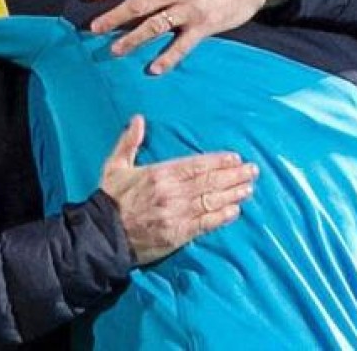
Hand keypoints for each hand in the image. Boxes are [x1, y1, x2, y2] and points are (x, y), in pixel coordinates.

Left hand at [89, 0, 274, 73]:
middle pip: (137, 5)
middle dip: (113, 18)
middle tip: (93, 29)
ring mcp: (189, 8)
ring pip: (154, 26)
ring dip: (132, 40)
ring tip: (114, 51)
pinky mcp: (204, 25)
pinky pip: (182, 45)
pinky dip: (168, 58)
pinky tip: (153, 69)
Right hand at [99, 115, 257, 264]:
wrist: (103, 236)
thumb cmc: (110, 199)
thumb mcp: (115, 166)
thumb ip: (129, 142)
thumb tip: (139, 119)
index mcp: (159, 174)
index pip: (195, 165)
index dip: (218, 161)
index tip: (235, 158)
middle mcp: (171, 193)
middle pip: (209, 182)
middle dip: (233, 176)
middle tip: (252, 171)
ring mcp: (177, 215)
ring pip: (211, 201)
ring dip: (232, 194)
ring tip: (249, 188)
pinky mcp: (178, 235)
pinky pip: (205, 224)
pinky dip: (221, 217)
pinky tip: (235, 211)